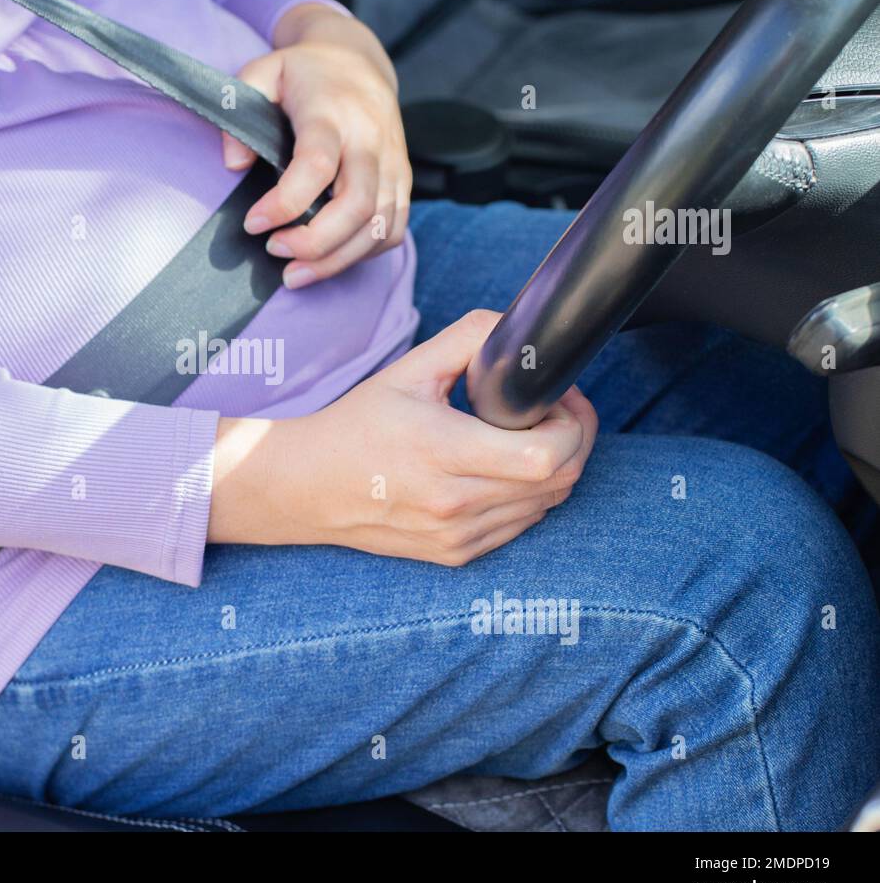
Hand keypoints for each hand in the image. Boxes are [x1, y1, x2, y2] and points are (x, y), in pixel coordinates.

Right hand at [209, 310, 598, 565]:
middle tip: (554, 409)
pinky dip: (528, 495)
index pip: (544, 456)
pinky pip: (521, 525)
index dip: (572, 423)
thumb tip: (520, 328)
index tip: (559, 396)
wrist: (307, 486)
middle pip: (559, 480)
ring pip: (547, 505)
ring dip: (554, 468)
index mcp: (441, 451)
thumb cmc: (358, 424)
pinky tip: (502, 468)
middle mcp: (452, 502)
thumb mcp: (409, 369)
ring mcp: (456, 535)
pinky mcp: (456, 554)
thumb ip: (470, 338)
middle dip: (574, 439)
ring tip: (526, 435)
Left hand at [224, 3, 410, 289]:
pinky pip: (392, 230)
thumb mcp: (262, 73)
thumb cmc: (303, 73)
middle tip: (275, 252)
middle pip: (357, 206)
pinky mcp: (403, 181)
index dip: (285, 203)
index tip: (253, 224)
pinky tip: (328, 259)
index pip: (316, 165)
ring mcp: (393, 163)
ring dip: (336, 260)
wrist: (358, 62)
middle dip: (314, 243)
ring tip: (295, 274)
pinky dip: (362, 255)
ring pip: (378, 227)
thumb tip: (234, 164)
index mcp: (332, 113)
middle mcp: (369, 140)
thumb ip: (238, 110)